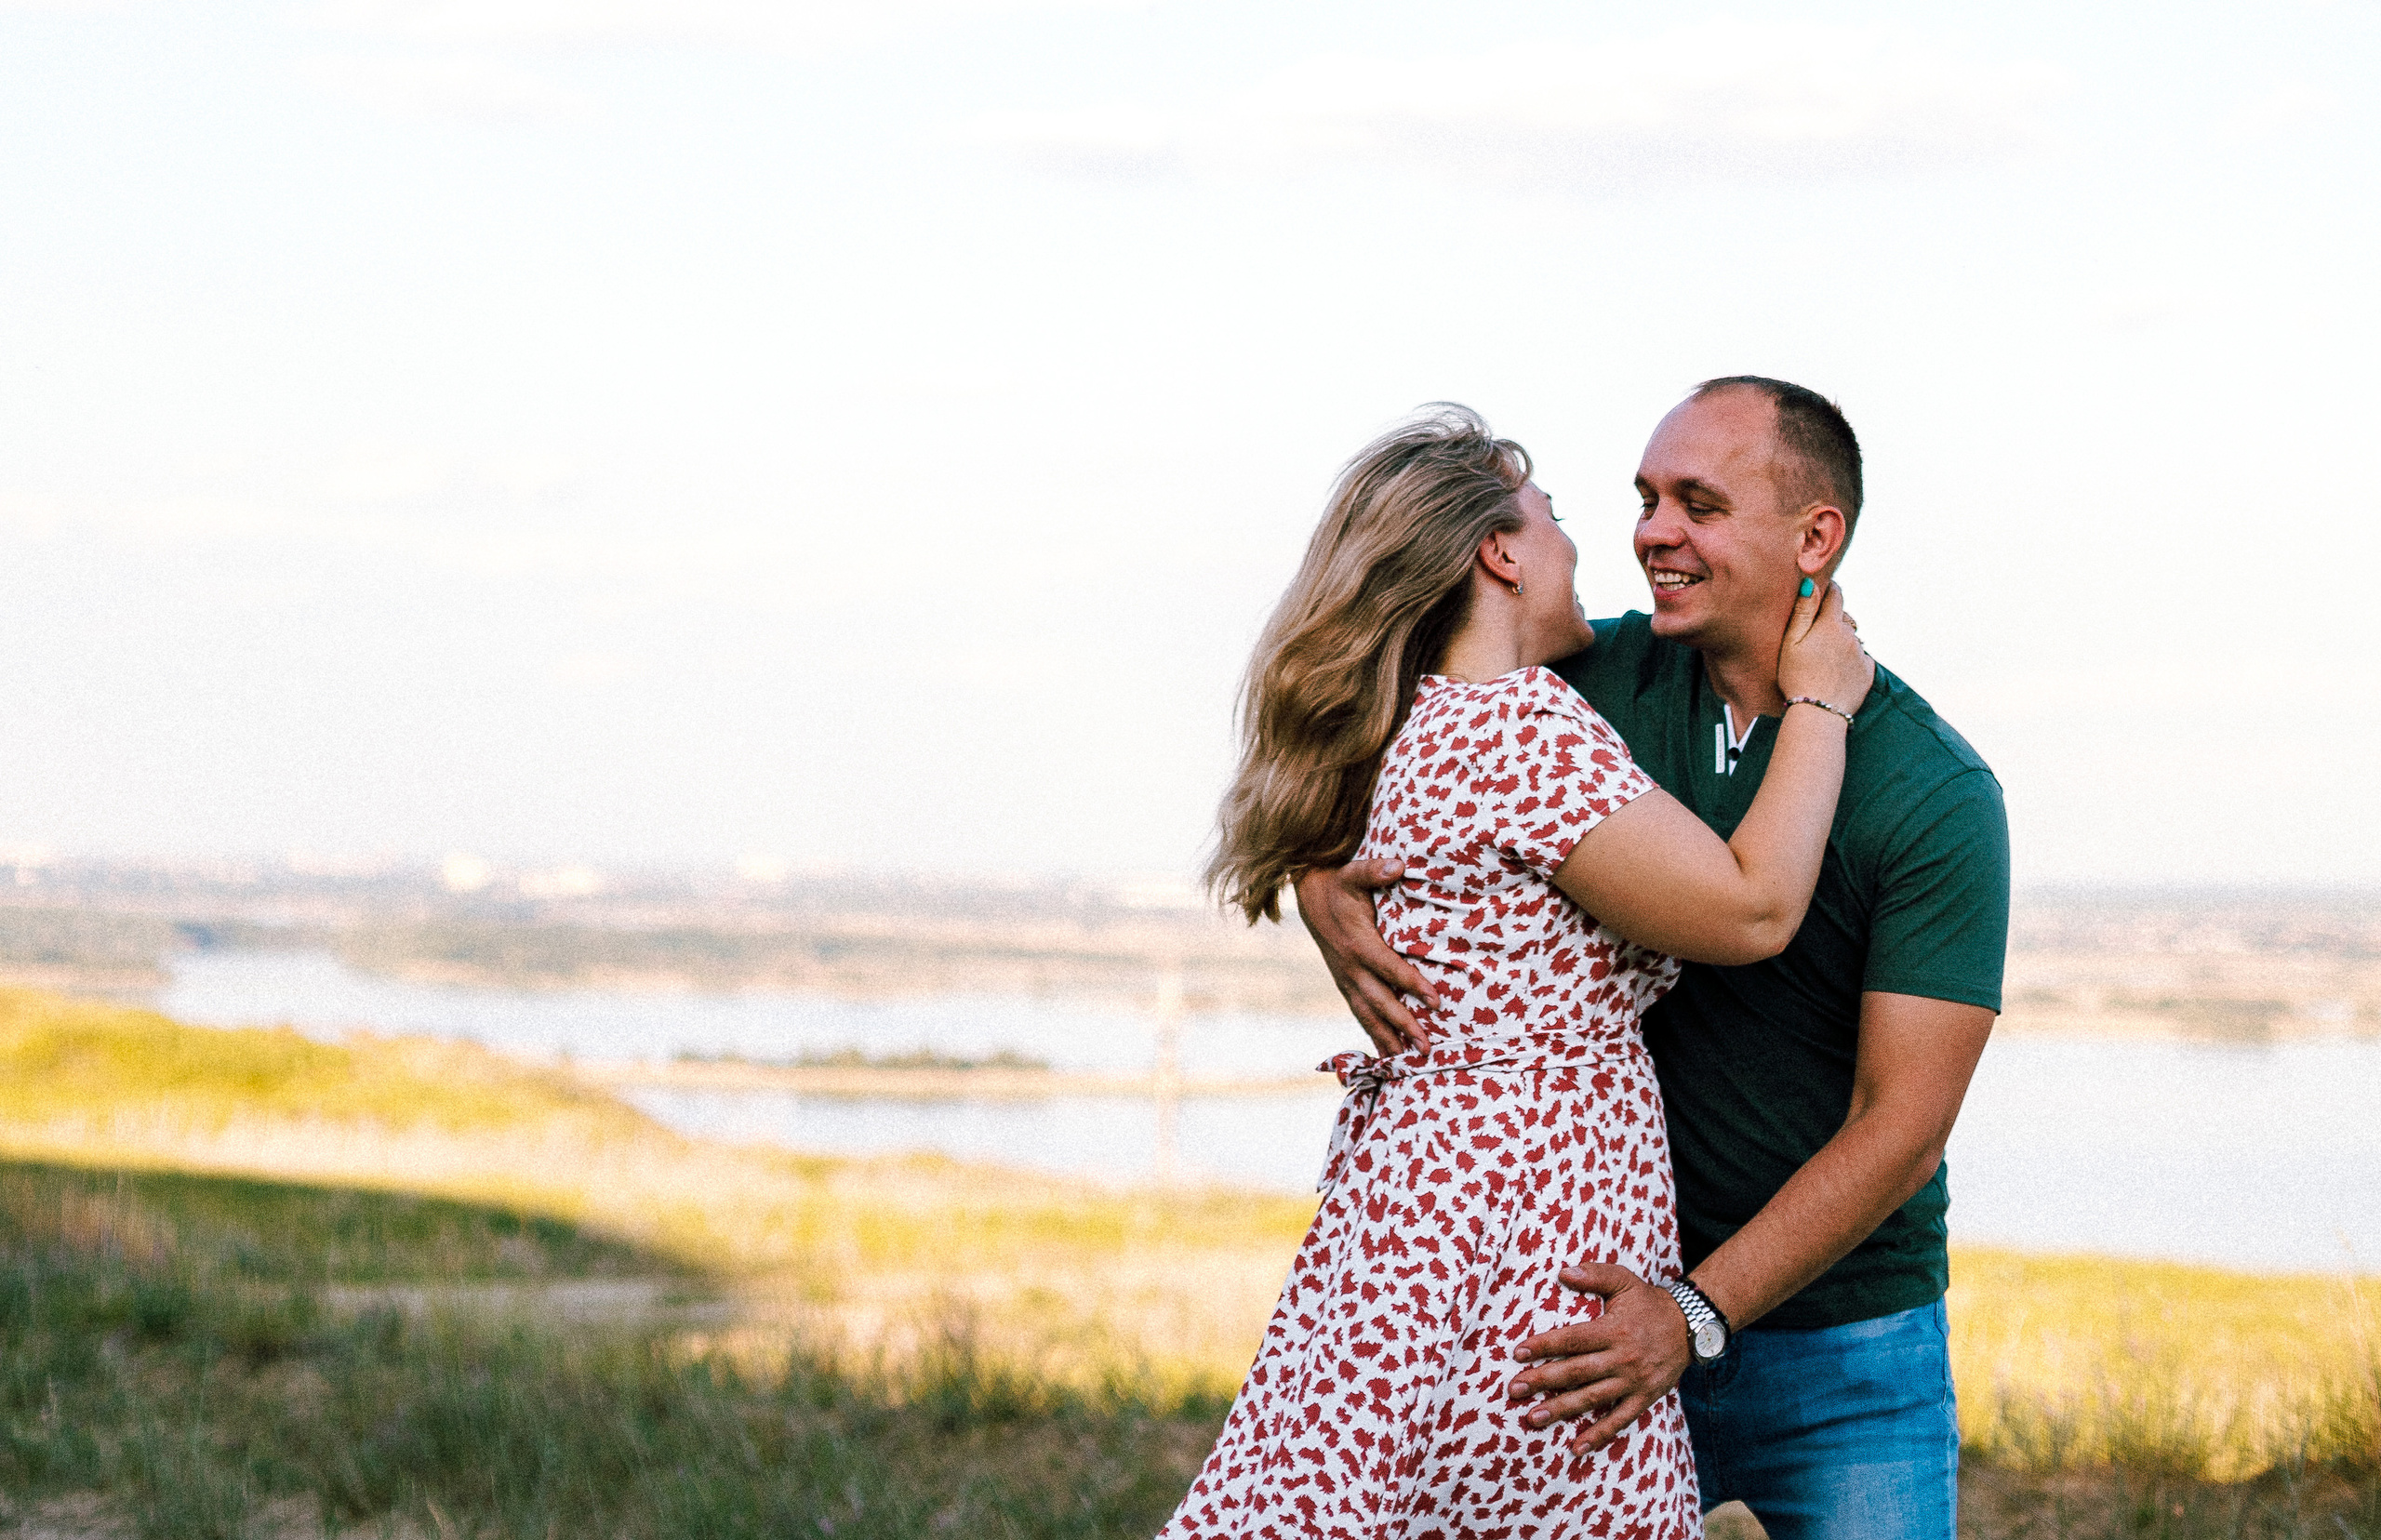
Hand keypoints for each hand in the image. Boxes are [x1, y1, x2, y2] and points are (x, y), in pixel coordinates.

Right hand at [1292, 859, 1439, 1055]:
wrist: (1308, 897)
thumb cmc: (1338, 885)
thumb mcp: (1353, 873)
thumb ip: (1375, 870)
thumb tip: (1399, 864)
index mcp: (1358, 943)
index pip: (1389, 967)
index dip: (1412, 984)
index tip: (1436, 1000)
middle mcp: (1350, 968)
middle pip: (1379, 1001)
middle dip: (1403, 1024)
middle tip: (1427, 1045)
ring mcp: (1346, 979)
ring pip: (1367, 1015)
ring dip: (1388, 1039)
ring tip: (1408, 1063)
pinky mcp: (1345, 984)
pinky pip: (1360, 1013)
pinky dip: (1374, 1035)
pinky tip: (1388, 1056)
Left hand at [1504, 1263, 1691, 1452]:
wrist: (1691, 1328)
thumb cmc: (1649, 1303)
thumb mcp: (1625, 1281)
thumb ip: (1595, 1275)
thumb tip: (1563, 1272)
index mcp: (1614, 1329)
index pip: (1573, 1339)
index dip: (1545, 1345)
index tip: (1519, 1352)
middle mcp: (1622, 1358)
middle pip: (1577, 1371)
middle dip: (1543, 1380)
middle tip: (1514, 1389)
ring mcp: (1633, 1382)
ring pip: (1593, 1398)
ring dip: (1561, 1409)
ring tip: (1533, 1418)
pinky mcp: (1644, 1398)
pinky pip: (1619, 1420)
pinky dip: (1599, 1435)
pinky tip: (1576, 1447)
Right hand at [1775, 579, 1873, 711]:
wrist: (1818, 713)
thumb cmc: (1797, 677)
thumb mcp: (1791, 643)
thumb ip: (1803, 611)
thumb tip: (1810, 584)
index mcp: (1830, 625)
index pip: (1835, 595)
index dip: (1828, 589)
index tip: (1822, 590)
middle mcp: (1850, 635)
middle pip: (1843, 618)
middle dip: (1832, 620)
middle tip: (1815, 635)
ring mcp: (1861, 654)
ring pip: (1852, 638)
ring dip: (1842, 641)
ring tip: (1825, 658)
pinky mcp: (1868, 671)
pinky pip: (1861, 657)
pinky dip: (1851, 660)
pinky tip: (1836, 672)